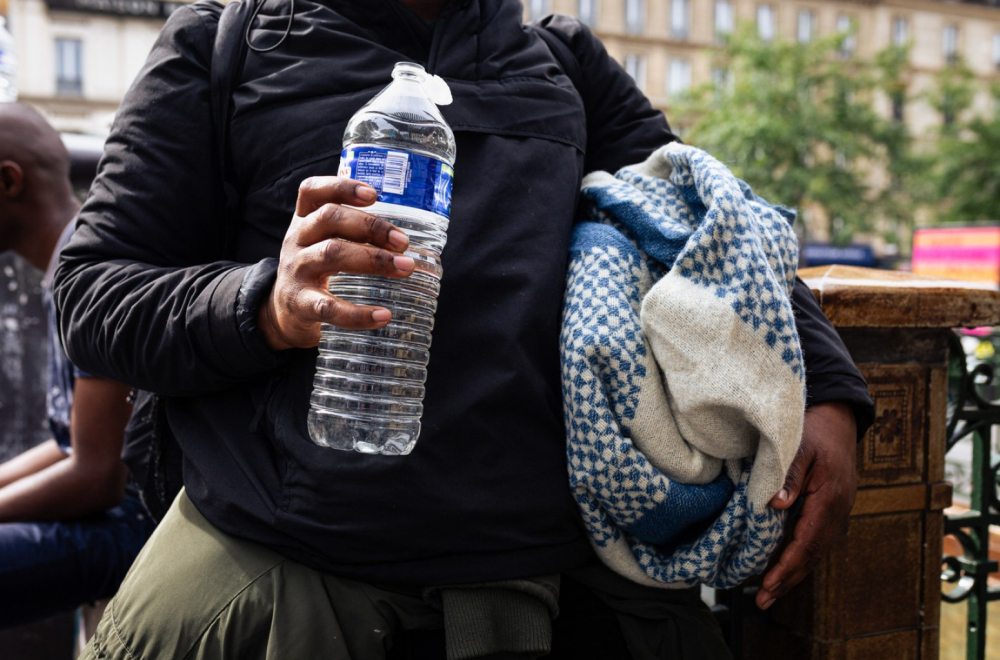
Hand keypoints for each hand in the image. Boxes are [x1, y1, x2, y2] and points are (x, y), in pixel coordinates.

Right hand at [259, 177, 413, 350]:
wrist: (283, 310)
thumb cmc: (314, 267)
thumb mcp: (320, 239)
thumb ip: (347, 223)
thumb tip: (395, 210)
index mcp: (304, 220)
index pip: (312, 191)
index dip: (341, 187)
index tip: (374, 194)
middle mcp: (296, 240)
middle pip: (329, 219)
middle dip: (371, 226)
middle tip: (403, 242)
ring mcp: (296, 270)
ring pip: (331, 254)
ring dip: (373, 260)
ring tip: (404, 268)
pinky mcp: (300, 303)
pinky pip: (329, 307)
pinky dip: (358, 314)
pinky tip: (383, 315)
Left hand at [756, 401, 857, 609]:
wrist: (838, 418)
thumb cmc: (814, 429)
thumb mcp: (798, 447)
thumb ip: (788, 475)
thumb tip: (775, 505)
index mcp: (828, 500)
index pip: (806, 543)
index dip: (786, 567)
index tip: (767, 585)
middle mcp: (836, 512)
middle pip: (812, 555)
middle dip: (787, 580)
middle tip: (763, 601)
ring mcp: (836, 512)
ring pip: (814, 551)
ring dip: (793, 573)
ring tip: (769, 593)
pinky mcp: (830, 509)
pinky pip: (815, 540)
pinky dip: (799, 557)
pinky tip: (783, 566)